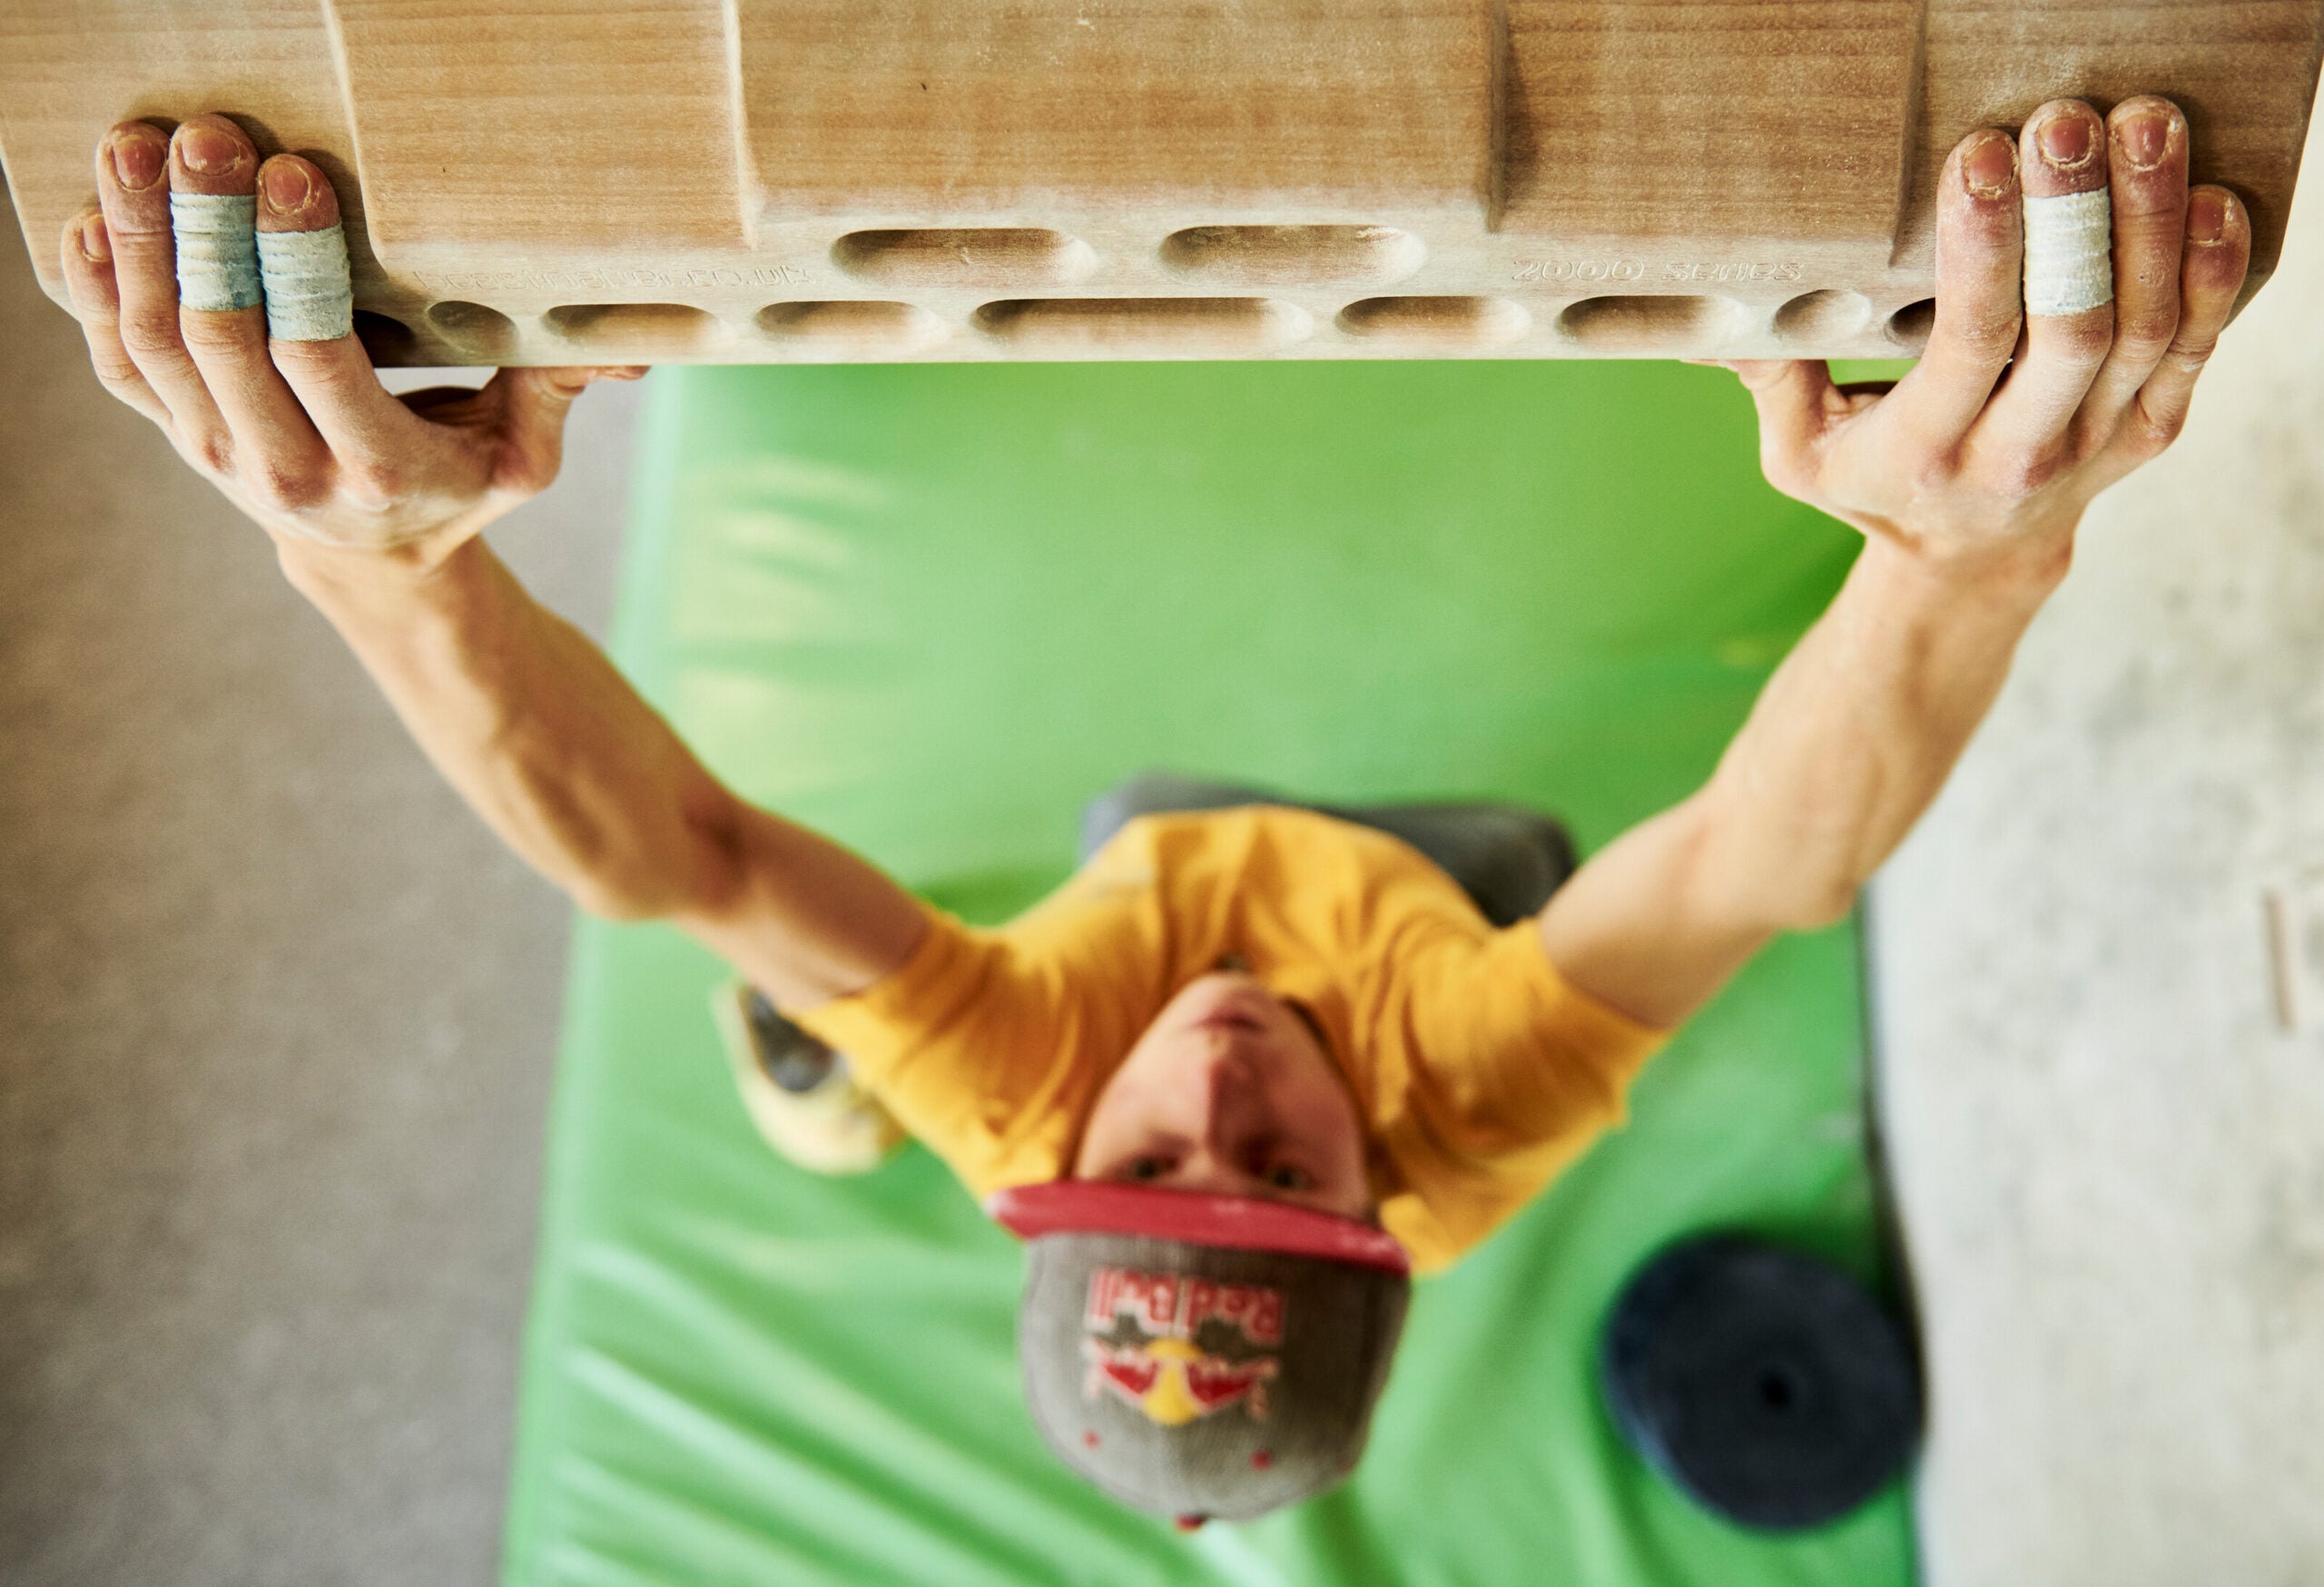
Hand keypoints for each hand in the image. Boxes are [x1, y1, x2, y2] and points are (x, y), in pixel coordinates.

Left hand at [59, 112, 642, 572]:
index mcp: (375, 467)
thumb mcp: (522, 457)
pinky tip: (94, 216)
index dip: (292, 265)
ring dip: (141, 238)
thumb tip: (629, 347)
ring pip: (155, 342)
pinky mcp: (175, 435)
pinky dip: (95, 288)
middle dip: (206, 228)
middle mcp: (282, 468)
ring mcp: (215, 455)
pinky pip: (115, 362)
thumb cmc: (456, 487)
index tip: (290, 175)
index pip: (314, 355)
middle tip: (208, 138)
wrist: (374, 562)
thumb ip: (555, 390)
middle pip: (220, 337)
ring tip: (137, 148)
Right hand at [1713, 97, 2249, 582]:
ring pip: (2145, 331)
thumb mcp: (1799, 454)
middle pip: (2073, 331)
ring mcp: (2096, 446)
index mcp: (1928, 453)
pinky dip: (2215, 276)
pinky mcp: (2149, 431)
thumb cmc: (1875, 488)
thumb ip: (1770, 377)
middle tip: (2070, 123)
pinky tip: (2214, 199)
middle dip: (2078, 217)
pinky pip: (2196, 351)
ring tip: (2146, 127)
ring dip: (2154, 221)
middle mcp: (2021, 456)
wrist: (1969, 564)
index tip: (1982, 157)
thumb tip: (1724, 302)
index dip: (1983, 250)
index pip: (1969, 343)